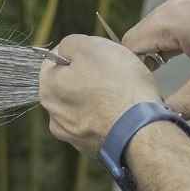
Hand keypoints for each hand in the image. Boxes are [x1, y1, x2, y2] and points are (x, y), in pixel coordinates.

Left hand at [39, 35, 162, 153]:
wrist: (141, 129)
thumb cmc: (118, 86)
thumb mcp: (91, 47)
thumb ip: (70, 44)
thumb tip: (66, 49)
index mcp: (48, 88)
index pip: (54, 60)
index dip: (78, 52)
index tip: (96, 55)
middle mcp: (54, 114)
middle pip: (69, 84)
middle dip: (88, 76)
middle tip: (112, 73)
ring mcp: (72, 134)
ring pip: (83, 105)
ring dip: (97, 98)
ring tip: (120, 94)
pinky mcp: (90, 147)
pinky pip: (97, 124)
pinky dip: (106, 117)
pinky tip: (121, 112)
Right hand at [121, 0, 189, 118]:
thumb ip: (181, 104)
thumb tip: (160, 119)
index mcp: (173, 18)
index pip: (130, 44)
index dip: (130, 70)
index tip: (138, 90)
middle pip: (145, 33)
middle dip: (148, 60)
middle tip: (159, 86)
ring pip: (164, 24)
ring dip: (167, 47)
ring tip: (186, 69)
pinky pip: (183, 15)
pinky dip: (184, 34)